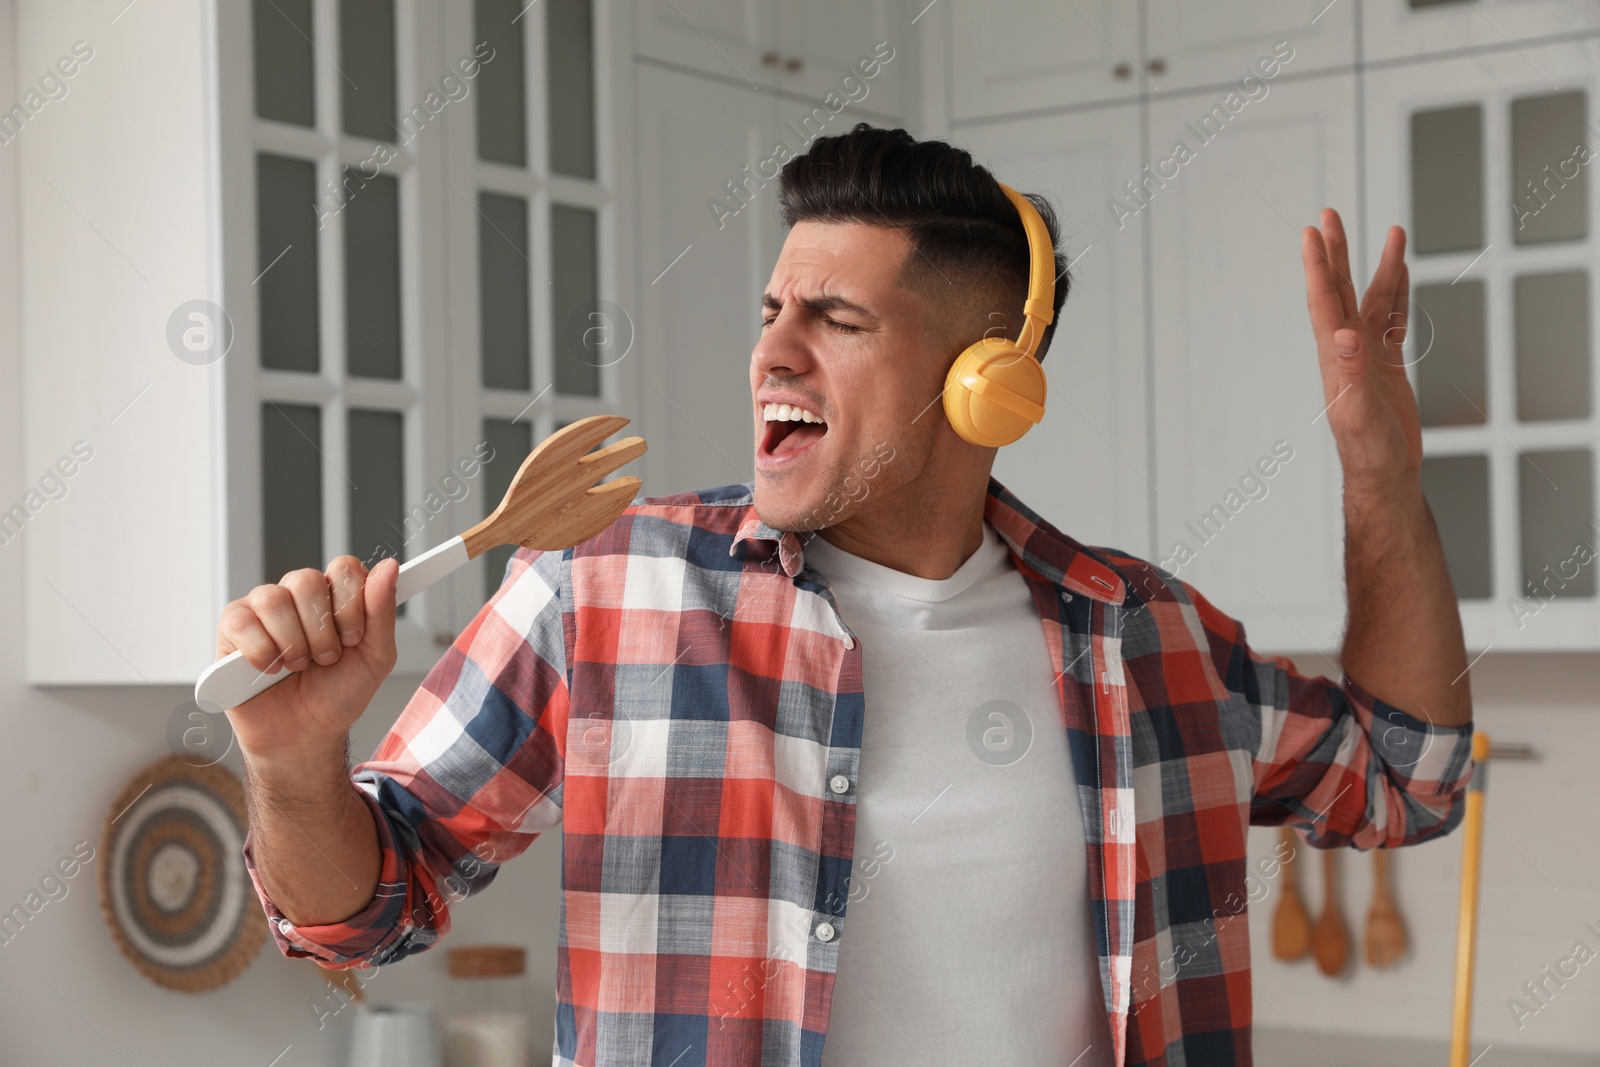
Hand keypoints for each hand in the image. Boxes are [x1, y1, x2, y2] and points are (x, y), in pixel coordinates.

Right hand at [215, 555, 399, 763]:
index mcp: (334, 596)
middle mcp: (297, 595)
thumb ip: (383, 611)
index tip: (353, 637)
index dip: (350, 602)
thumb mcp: (376, 657)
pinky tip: (270, 670)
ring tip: (299, 666)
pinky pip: (242, 622)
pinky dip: (262, 653)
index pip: (344, 568)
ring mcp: (262, 608)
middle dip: (322, 630)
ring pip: (273, 599)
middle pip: (306, 579)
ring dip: (293, 643)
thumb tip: (389, 566)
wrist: (305, 734)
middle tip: (326, 659)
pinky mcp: (232, 628)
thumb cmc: (338, 694)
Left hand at [1301, 209, 1420, 488]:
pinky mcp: (1387, 365)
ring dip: (1379, 266)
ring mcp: (1367, 355)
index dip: (1317, 266)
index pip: (1323, 300)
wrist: (1384, 473)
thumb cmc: (1368, 448)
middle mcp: (1346, 348)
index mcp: (1334, 355)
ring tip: (1392, 231)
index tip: (1311, 232)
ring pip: (1372, 299)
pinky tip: (1401, 274)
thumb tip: (1343, 335)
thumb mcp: (1357, 410)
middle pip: (1340, 289)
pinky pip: (1393, 320)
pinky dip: (1398, 294)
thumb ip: (1351, 371)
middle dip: (1336, 252)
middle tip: (1330, 215)